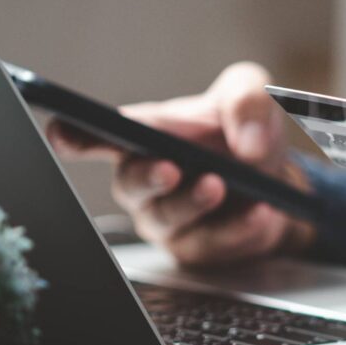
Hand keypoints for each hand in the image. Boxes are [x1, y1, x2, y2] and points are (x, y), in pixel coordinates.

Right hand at [48, 61, 314, 265]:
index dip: (74, 135)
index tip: (62, 131)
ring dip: (191, 202)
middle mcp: (146, 179)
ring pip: (166, 217)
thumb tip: (248, 143)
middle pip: (130, 182)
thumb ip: (247, 100)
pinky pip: (210, 244)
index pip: (98, 134)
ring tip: (219, 185)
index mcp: (147, 133)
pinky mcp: (196, 249)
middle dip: (148, 175)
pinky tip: (260, 212)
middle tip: (171, 168)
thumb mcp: (251, 95)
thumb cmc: (246, 135)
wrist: (282, 182)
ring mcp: (167, 218)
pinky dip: (237, 228)